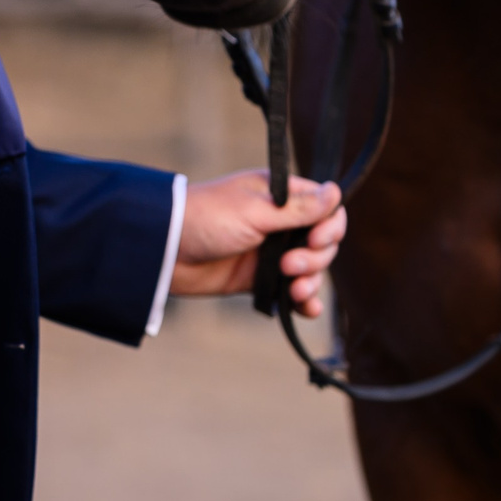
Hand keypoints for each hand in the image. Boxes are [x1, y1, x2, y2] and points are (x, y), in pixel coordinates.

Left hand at [169, 171, 346, 316]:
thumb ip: (298, 208)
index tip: (316, 239)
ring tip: (294, 289)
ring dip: (311, 280)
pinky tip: (307, 308)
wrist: (164, 251)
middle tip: (289, 265)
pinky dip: (304, 301)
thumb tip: (336, 192)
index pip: (325, 210)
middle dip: (316, 257)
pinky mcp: (259, 278)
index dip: (330, 227)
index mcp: (280, 196)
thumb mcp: (255, 211)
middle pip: (323, 242)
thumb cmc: (205, 219)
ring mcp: (270, 252)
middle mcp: (279, 222)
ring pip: (311, 269)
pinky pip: (292, 291)